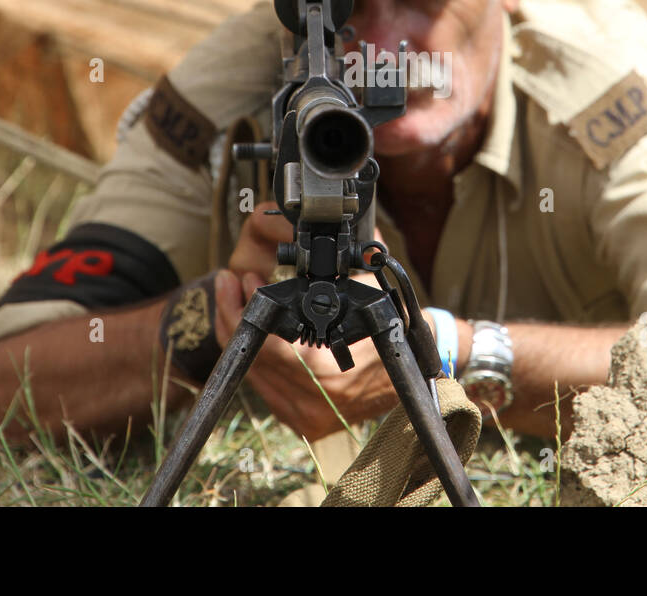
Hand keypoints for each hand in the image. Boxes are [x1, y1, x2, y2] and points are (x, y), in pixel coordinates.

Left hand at [213, 204, 398, 438]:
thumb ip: (335, 261)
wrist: (415, 366)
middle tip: (230, 283)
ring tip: (237, 298)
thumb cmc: (392, 320)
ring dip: (241, 334)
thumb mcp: (366, 286)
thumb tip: (299, 227)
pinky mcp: (300, 418)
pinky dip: (256, 356)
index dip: (245, 311)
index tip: (240, 279)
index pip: (267, 345)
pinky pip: (265, 386)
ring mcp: (305, 413)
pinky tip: (254, 329)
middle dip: (236, 315)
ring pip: (254, 372)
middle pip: (253, 357)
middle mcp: (314, 399)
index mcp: (328, 371)